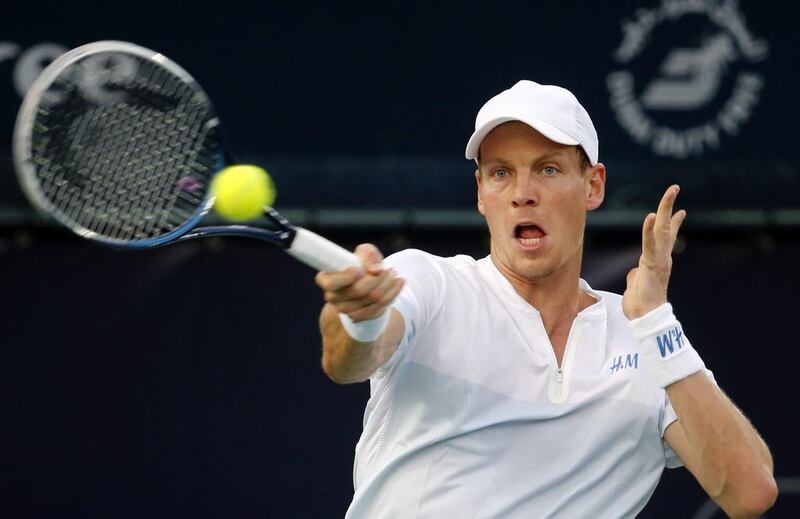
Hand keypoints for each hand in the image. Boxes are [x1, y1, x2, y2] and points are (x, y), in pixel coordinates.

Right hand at [315, 243, 403, 321]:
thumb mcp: (364, 253)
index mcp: (326, 279)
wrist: (366, 282)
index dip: (345, 277)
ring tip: (393, 273)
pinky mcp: (359, 317)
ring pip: (373, 298)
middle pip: (358, 290)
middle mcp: (333, 297)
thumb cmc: (361, 264)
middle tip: (387, 269)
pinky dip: (393, 293)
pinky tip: (399, 282)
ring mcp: (345, 309)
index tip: (357, 270)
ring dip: (388, 284)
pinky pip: (380, 306)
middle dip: (378, 278)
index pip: (331, 283)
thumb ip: (368, 255)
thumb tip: (375, 270)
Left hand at [623, 185, 686, 319]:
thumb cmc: (640, 305)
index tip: (679, 210)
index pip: (666, 237)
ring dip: (665, 210)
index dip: (671, 222)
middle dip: (669, 207)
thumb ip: (636, 276)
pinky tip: (652, 215)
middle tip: (674, 188)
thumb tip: (634, 272)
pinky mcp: (652, 265)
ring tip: (671, 192)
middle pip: (666, 227)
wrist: (645, 319)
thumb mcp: (636, 285)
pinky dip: (650, 230)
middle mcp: (662, 257)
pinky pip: (650, 244)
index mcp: (657, 261)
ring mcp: (658, 260)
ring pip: (662, 230)